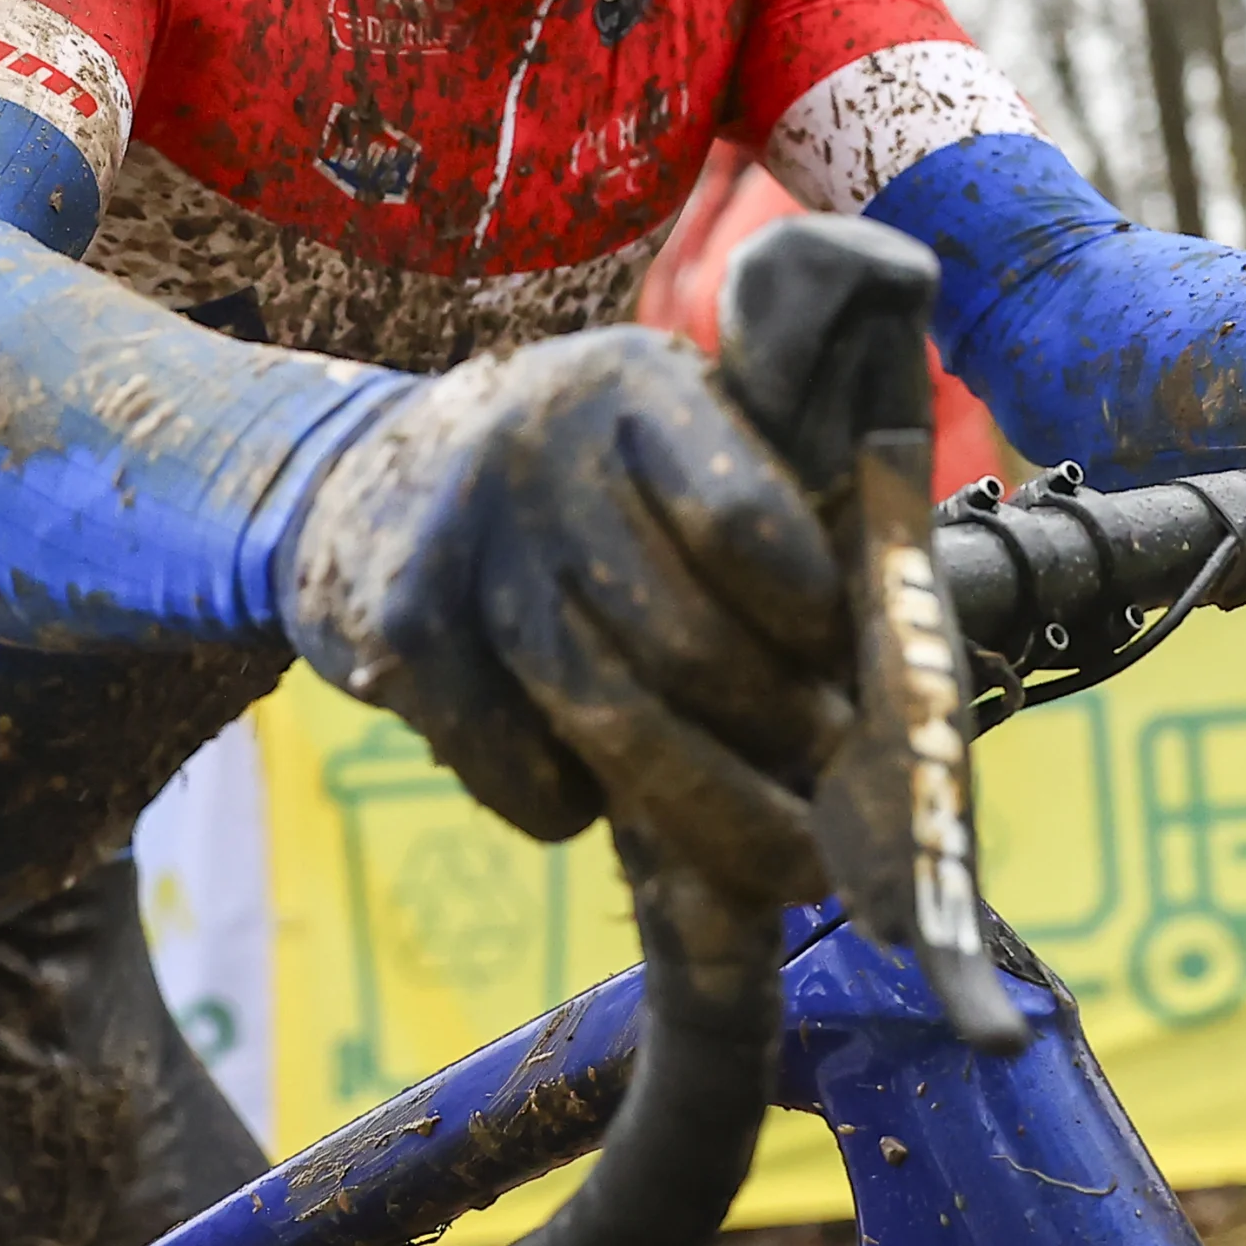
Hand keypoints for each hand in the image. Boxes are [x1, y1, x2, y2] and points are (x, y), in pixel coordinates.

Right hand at [282, 329, 848, 907]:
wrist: (361, 478)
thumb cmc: (572, 480)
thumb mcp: (662, 435)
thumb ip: (759, 506)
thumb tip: (884, 670)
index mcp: (635, 385)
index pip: (741, 519)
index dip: (811, 618)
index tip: (855, 679)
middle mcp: (541, 447)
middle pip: (683, 637)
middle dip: (780, 738)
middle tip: (847, 808)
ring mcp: (462, 540)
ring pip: (606, 713)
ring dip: (709, 809)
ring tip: (785, 860)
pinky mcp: (401, 632)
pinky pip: (514, 764)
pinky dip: (571, 808)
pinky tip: (606, 807)